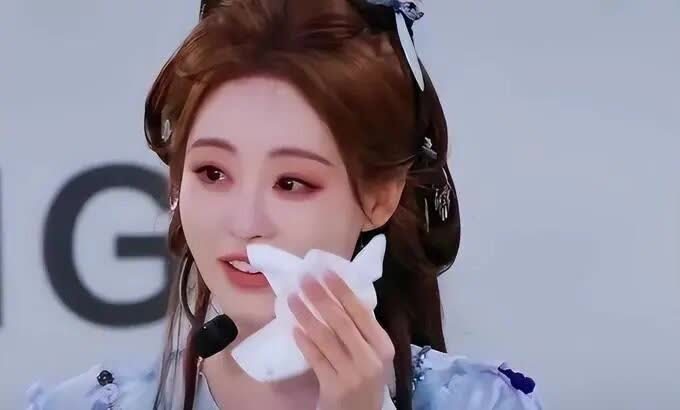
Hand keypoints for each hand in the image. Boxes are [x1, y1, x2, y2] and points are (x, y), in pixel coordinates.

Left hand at [288, 271, 394, 409]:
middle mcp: (371, 358)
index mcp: (383, 345)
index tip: (325, 271)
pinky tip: (293, 329)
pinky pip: (316, 359)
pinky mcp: (335, 388)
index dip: (341, 289)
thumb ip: (361, 332)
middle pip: (342, 320)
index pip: (361, 311)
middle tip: (304, 279)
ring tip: (292, 299)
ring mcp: (353, 374)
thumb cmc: (365, 381)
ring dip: (306, 315)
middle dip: (320, 297)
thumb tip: (336, 295)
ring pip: (325, 337)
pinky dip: (304, 342)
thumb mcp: (372, 355)